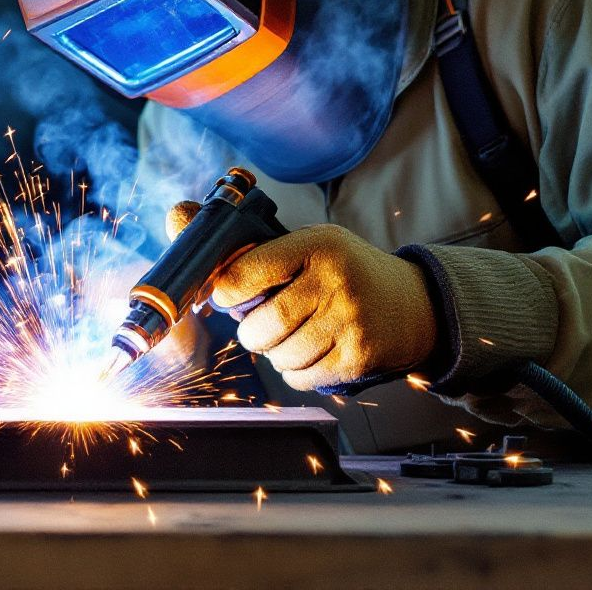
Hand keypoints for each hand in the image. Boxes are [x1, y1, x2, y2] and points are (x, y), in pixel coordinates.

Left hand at [167, 201, 439, 391]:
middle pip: (260, 327)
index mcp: (315, 245)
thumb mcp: (303, 243)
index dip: (226, 292)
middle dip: (251, 332)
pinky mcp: (358, 358)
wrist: (415, 305)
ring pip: (279, 357)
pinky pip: (301, 379)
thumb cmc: (345, 271)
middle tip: (263, 322)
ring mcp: (350, 322)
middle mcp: (335, 281)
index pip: (245, 273)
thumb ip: (241, 239)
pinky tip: (313, 350)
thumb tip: (176, 213)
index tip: (228, 295)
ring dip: (275, 352)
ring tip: (294, 334)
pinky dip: (296, 371)